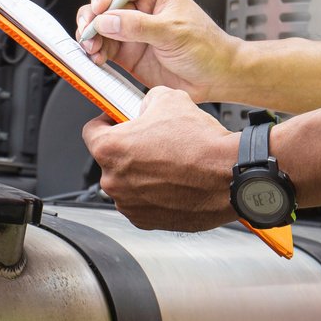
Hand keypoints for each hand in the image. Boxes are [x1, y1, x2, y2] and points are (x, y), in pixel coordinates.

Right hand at [75, 0, 240, 101]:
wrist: (216, 78)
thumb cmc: (206, 47)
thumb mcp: (173, 31)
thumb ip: (138, 26)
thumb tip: (108, 20)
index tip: (98, 8)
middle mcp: (140, 10)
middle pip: (104, 7)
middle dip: (92, 18)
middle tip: (88, 31)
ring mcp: (132, 33)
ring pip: (100, 29)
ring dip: (91, 38)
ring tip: (92, 49)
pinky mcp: (129, 54)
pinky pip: (105, 49)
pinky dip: (96, 54)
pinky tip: (97, 59)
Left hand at [81, 86, 238, 231]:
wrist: (230, 176)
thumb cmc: (202, 143)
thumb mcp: (169, 99)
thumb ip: (145, 101)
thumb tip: (143, 106)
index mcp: (111, 149)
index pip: (91, 131)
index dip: (106, 122)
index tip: (116, 121)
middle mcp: (114, 180)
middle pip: (110, 160)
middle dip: (128, 150)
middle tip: (152, 142)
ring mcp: (129, 204)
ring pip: (126, 183)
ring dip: (140, 174)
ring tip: (169, 163)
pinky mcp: (146, 221)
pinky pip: (141, 202)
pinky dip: (153, 194)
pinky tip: (174, 181)